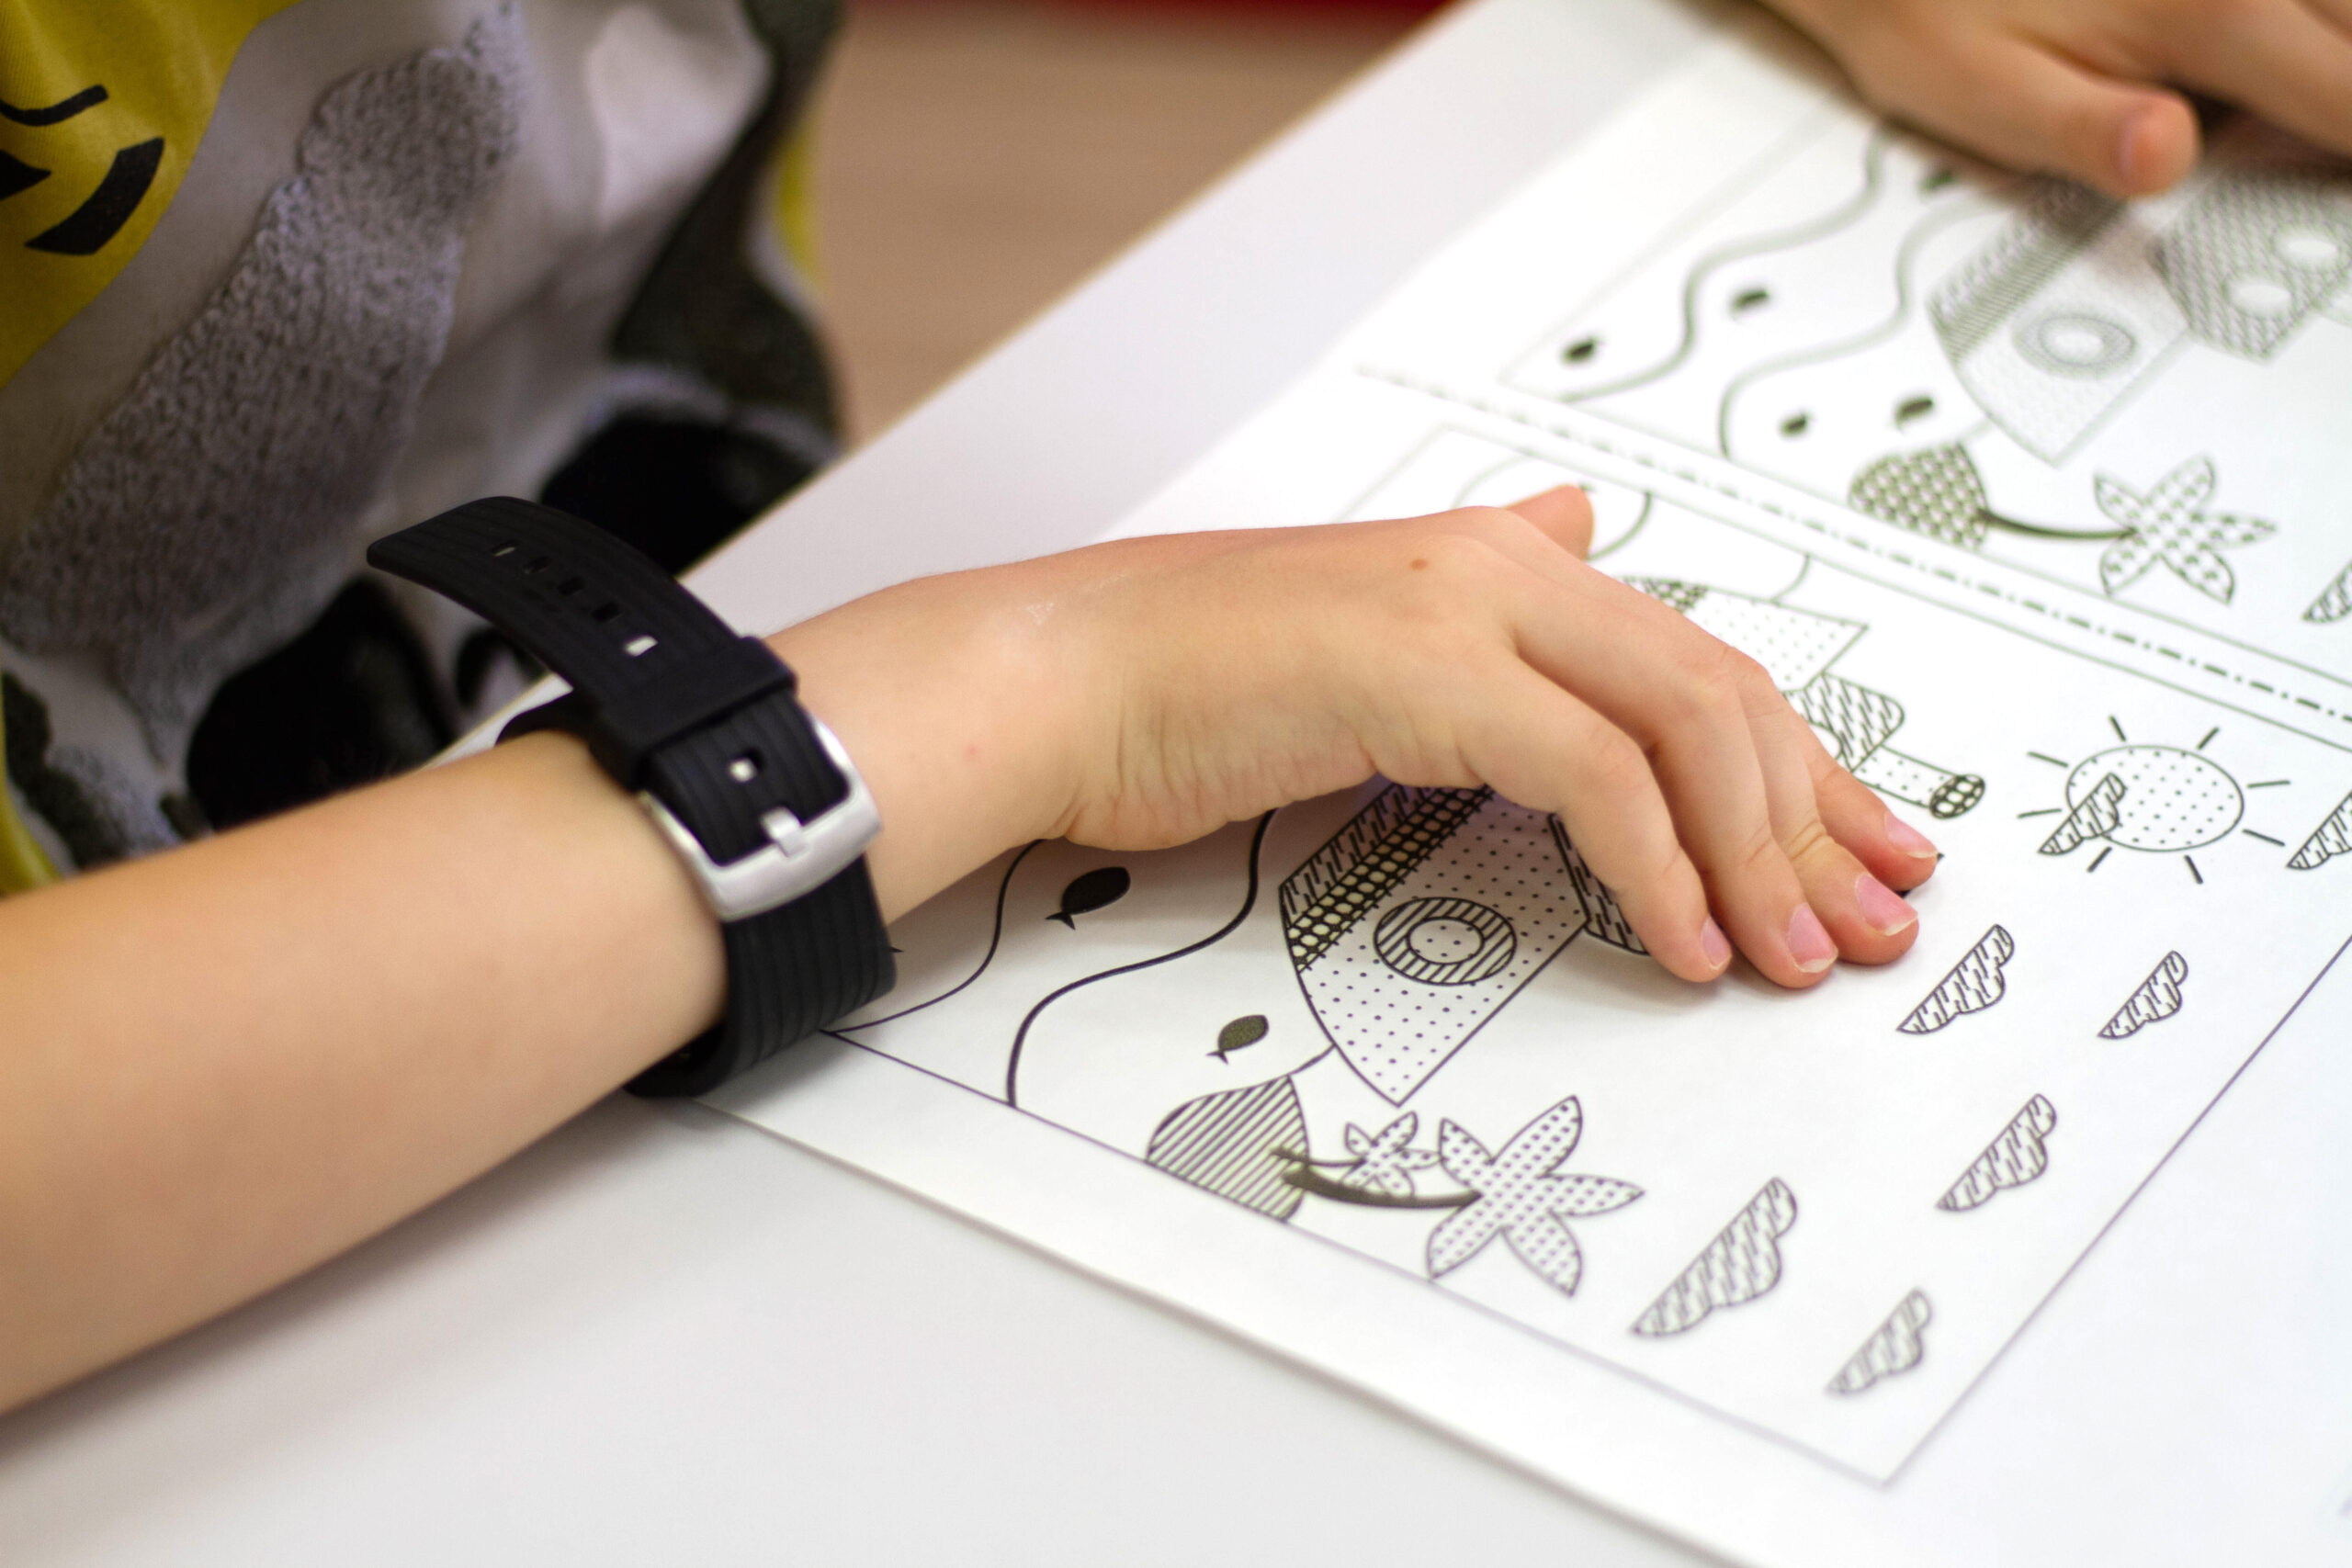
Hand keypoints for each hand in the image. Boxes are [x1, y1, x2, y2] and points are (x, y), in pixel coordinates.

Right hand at [781, 489, 1937, 990]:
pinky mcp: (1427, 670)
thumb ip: (1483, 604)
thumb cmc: (1189, 687)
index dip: (1800, 768)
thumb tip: (1578, 526)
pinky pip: (1594, 776)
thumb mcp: (1366, 637)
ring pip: (1685, 725)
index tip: (1867, 855)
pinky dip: (1657, 867)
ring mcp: (1468, 607)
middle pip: (1723, 691)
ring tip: (1798, 960)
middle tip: (1882, 923)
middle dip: (1818, 818)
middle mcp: (1506, 564)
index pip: (1696, 667)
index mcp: (1501, 560)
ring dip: (1760, 854)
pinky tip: (1685, 942)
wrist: (1057, 677)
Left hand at [1766, 0, 2351, 195]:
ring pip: (2345, 4)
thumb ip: (2088, 134)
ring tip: (2295, 124)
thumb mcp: (1989, 98)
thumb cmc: (1930, 18)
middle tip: (2317, 170)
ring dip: (2336, 55)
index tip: (2341, 210)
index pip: (2347, 99)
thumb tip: (2165, 155)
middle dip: (2349, 105)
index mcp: (2206, 12)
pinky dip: (2310, 26)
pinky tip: (2276, 58)